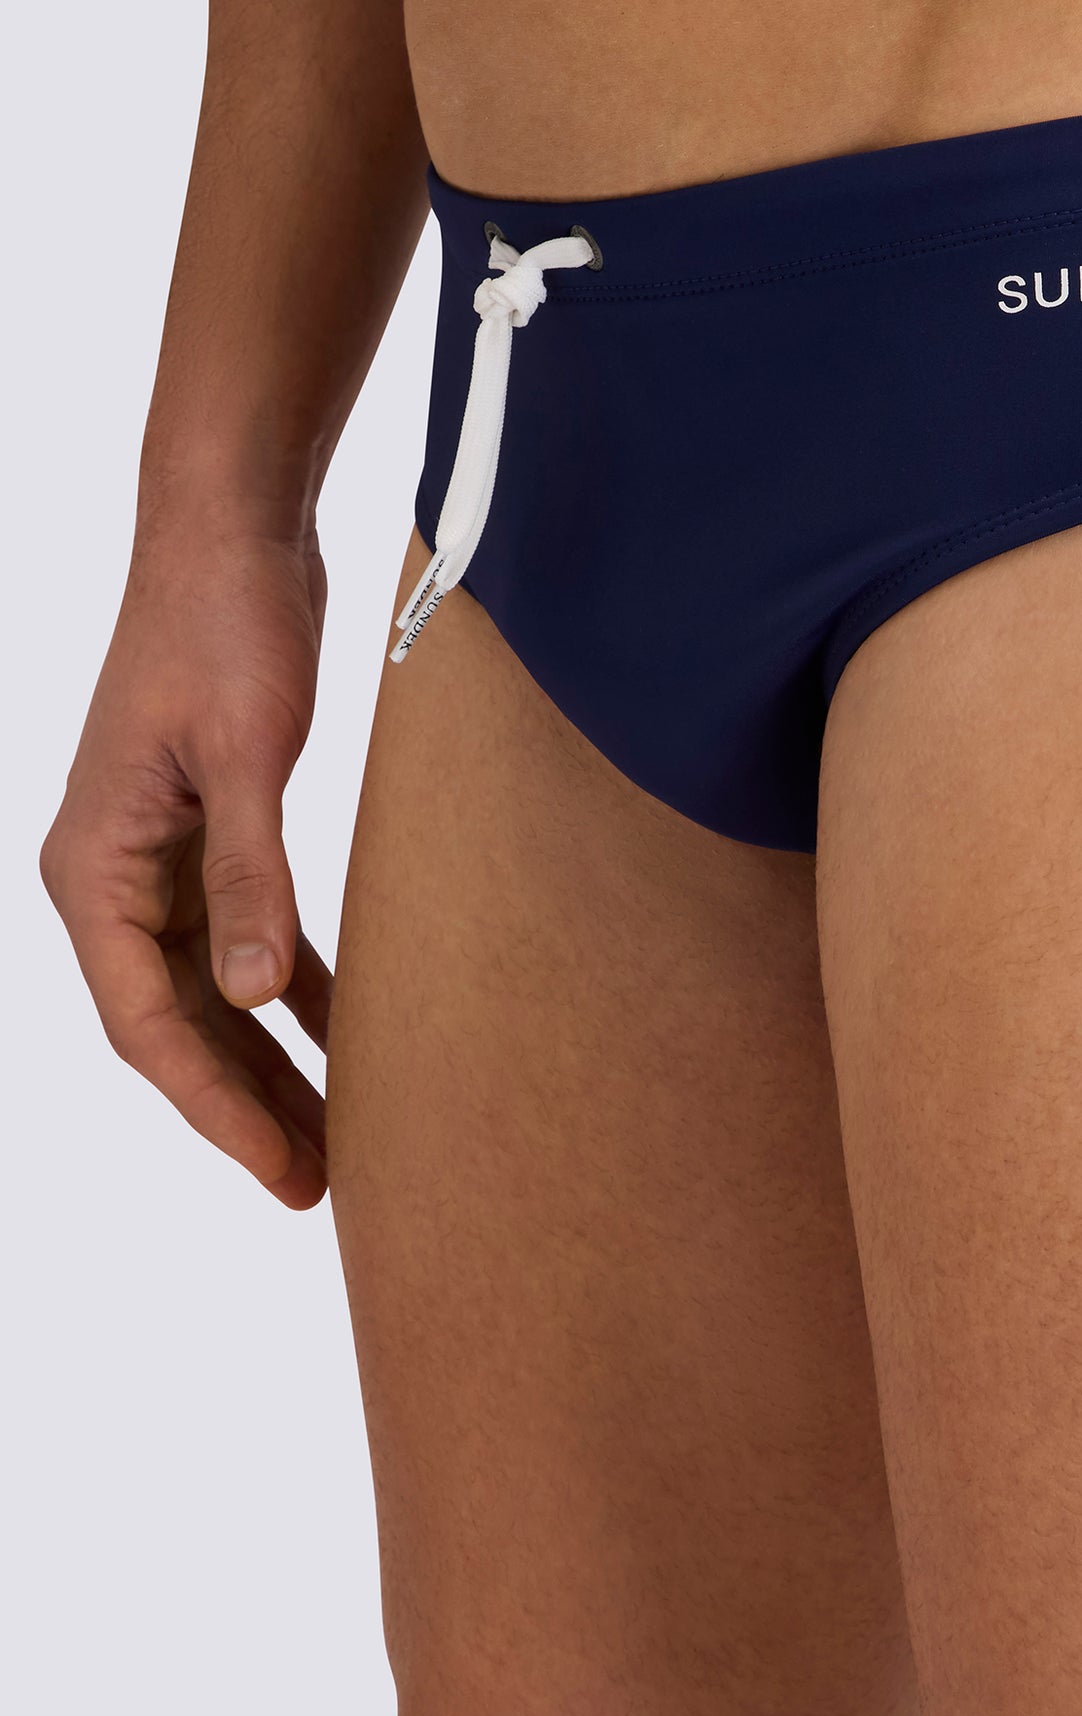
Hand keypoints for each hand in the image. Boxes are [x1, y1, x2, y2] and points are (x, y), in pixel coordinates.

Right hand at [42, 518, 332, 1205]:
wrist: (232, 530)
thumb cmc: (226, 626)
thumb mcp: (248, 755)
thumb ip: (251, 875)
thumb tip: (255, 997)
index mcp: (96, 868)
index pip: (149, 1024)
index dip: (215, 1108)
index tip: (283, 1170)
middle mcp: (115, 875)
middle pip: (180, 1025)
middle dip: (246, 1106)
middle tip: (320, 1185)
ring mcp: (161, 856)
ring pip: (216, 991)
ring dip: (272, 1060)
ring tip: (340, 1136)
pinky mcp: (213, 831)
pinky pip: (250, 936)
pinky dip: (297, 989)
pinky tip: (352, 1032)